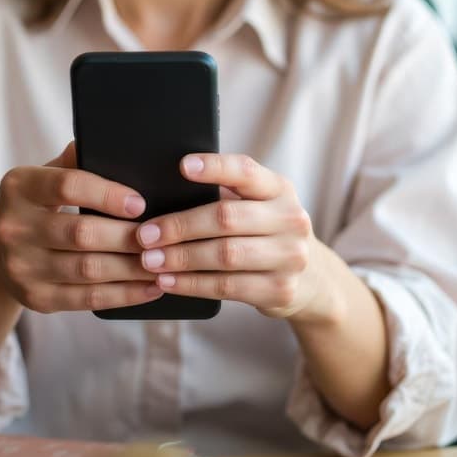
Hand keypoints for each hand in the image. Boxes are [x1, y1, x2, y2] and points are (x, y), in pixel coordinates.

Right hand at [0, 142, 164, 313]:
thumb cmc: (37, 206)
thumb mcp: (44, 177)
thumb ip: (74, 162)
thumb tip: (112, 142)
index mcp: (18, 187)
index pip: (67, 186)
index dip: (107, 194)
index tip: (140, 203)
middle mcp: (13, 227)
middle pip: (81, 233)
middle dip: (128, 236)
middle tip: (163, 236)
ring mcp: (21, 267)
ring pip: (88, 270)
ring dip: (132, 268)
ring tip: (165, 262)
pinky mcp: (35, 298)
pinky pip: (88, 299)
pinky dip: (124, 294)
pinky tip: (150, 287)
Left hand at [134, 153, 326, 320]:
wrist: (311, 279)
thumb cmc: (264, 231)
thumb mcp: (257, 205)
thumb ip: (224, 194)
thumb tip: (161, 190)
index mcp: (279, 189)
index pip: (246, 171)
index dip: (215, 167)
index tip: (182, 166)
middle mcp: (291, 219)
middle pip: (226, 218)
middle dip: (180, 226)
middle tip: (144, 234)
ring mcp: (290, 257)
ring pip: (225, 255)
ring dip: (181, 258)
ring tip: (149, 260)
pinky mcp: (281, 290)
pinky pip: (228, 287)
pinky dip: (192, 284)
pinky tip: (167, 281)